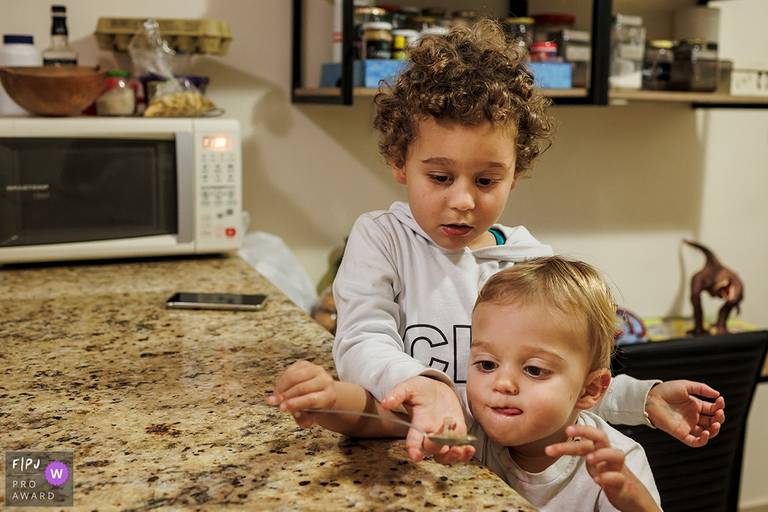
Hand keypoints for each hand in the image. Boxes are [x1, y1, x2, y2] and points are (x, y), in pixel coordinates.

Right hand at [267, 360, 335, 427]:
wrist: (321, 391)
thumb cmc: (315, 407)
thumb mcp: (311, 417)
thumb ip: (303, 419)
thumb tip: (295, 413)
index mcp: (329, 396)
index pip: (311, 399)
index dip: (295, 403)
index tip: (282, 408)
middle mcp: (325, 381)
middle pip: (301, 387)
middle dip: (285, 396)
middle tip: (274, 402)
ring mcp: (316, 370)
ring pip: (294, 377)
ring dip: (281, 387)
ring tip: (276, 396)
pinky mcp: (305, 364)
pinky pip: (289, 370)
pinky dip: (281, 380)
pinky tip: (279, 389)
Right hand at [382, 376, 474, 463]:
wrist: (436, 391)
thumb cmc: (420, 391)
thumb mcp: (408, 387)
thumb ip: (397, 394)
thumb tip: (386, 401)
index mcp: (417, 426)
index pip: (412, 442)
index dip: (413, 450)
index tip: (415, 456)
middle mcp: (429, 435)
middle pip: (431, 448)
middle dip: (436, 447)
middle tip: (442, 440)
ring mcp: (444, 437)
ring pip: (446, 454)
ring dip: (452, 455)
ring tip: (458, 449)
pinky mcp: (457, 436)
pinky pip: (459, 450)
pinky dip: (464, 454)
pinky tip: (469, 449)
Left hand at [546, 425, 660, 511]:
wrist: (631, 494)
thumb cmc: (610, 473)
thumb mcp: (594, 460)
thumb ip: (582, 450)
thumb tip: (562, 441)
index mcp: (600, 449)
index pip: (589, 435)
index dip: (578, 430)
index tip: (564, 430)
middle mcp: (609, 455)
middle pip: (601, 437)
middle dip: (585, 431)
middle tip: (568, 431)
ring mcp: (618, 468)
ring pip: (616, 454)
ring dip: (601, 454)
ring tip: (588, 459)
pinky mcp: (623, 484)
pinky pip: (618, 478)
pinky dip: (608, 478)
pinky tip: (598, 480)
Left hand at [645, 380, 724, 447]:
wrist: (650, 398)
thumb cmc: (665, 391)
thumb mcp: (685, 386)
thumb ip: (701, 388)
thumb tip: (717, 394)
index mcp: (695, 406)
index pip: (713, 409)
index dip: (719, 406)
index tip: (720, 400)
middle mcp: (693, 417)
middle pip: (712, 422)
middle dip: (719, 418)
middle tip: (719, 413)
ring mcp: (688, 426)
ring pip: (707, 433)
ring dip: (714, 430)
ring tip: (716, 423)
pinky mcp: (681, 434)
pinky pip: (695, 442)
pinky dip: (703, 440)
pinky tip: (706, 432)